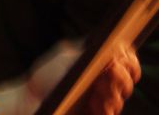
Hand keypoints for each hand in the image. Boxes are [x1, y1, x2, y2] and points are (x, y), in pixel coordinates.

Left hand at [13, 40, 139, 114]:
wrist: (29, 98)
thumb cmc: (48, 74)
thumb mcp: (66, 56)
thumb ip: (90, 53)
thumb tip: (113, 49)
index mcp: (102, 64)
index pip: (128, 61)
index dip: (129, 60)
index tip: (122, 57)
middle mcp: (105, 84)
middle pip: (127, 82)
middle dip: (121, 77)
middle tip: (110, 72)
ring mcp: (101, 103)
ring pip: (119, 100)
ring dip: (111, 94)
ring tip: (99, 91)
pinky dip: (104, 110)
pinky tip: (95, 105)